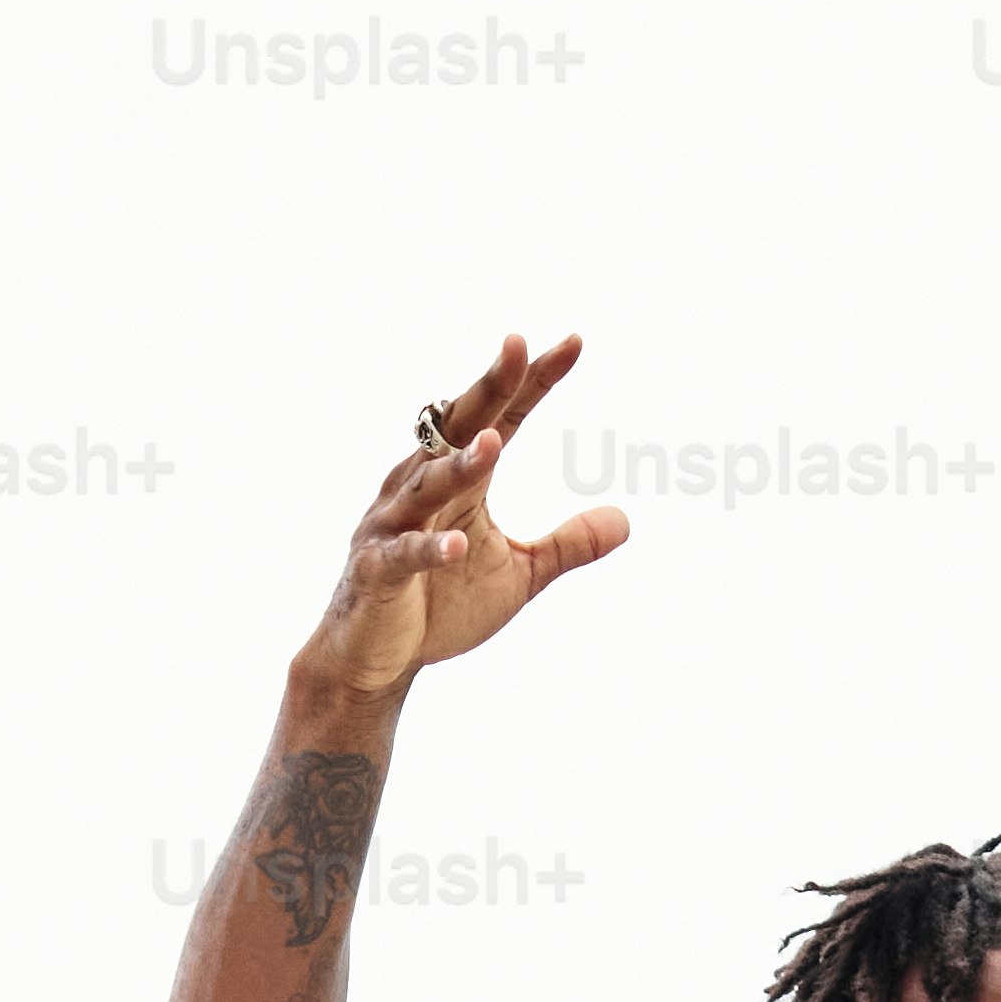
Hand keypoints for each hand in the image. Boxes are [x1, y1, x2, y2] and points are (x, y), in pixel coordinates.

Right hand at [300, 330, 628, 699]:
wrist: (374, 658)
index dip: (534, 382)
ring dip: (460, 465)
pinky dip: (429, 548)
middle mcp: (421, 487)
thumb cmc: (441, 606)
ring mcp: (394, 526)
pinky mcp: (377, 570)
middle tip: (517, 347)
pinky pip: (405, 554)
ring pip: (429, 484)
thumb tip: (626, 521)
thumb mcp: (521, 574)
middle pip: (457, 428)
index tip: (573, 343)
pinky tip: (454, 544)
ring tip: (493, 443)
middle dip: (489, 389)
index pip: (502, 418)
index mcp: (459, 480)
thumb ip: (567, 545)